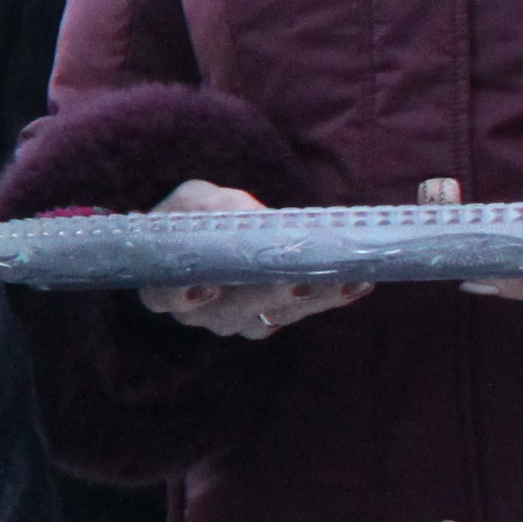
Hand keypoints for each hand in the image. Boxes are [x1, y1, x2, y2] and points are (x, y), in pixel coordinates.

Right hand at [138, 180, 369, 341]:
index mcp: (164, 285)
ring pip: (273, 316)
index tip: (209, 287)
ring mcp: (234, 321)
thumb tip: (250, 217)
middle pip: (233, 311)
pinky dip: (329, 297)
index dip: (186, 296)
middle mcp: (198, 314)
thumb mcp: (194, 199)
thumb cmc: (192, 216)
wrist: (207, 232)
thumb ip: (214, 208)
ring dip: (312, 298)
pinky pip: (298, 312)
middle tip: (301, 277)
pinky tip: (358, 281)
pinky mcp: (268, 320)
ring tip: (346, 278)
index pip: (167, 297)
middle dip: (271, 294)